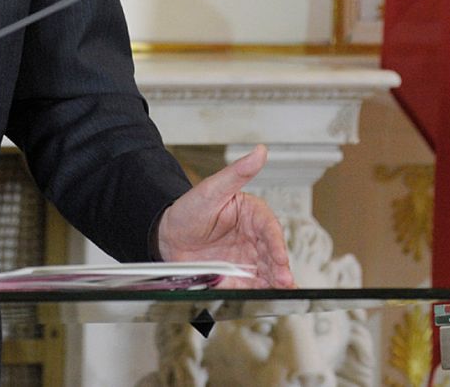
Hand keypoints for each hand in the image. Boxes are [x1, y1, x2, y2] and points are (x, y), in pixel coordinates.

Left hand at [156, 145, 294, 287]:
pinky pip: (251, 285)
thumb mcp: (211, 189)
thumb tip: (260, 152)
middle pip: (272, 253)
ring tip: (281, 291)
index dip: (276, 243)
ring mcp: (246, 257)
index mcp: (251, 213)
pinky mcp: (237, 275)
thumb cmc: (188, 209)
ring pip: (266, 270)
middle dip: (280, 267)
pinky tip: (267, 296)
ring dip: (275, 282)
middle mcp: (252, 236)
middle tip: (284, 280)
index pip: (269, 228)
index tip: (280, 257)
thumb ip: (237, 172)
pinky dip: (260, 292)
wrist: (166, 237)